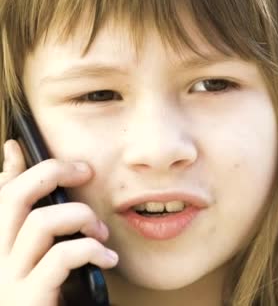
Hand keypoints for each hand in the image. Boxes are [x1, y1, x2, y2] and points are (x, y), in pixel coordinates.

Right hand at [0, 140, 117, 305]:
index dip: (13, 166)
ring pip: (40, 222)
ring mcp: (7, 279)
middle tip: (85, 172)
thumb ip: (32, 215)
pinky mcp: (29, 298)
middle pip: (12, 197)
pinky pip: (61, 256)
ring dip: (81, 217)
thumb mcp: (40, 254)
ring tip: (101, 233)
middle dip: (52, 172)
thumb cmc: (47, 295)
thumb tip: (17, 159)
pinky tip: (107, 259)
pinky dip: (92, 250)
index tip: (24, 146)